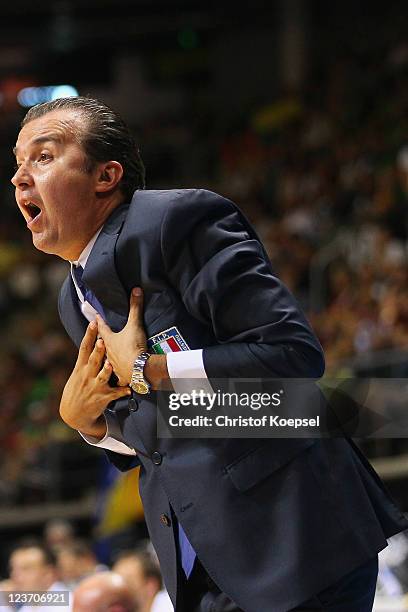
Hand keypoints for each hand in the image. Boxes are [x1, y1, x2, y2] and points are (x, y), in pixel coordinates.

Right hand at [60, 321, 131, 437]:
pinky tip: (129, 390)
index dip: (89, 335)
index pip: (84, 348)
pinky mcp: (102, 398)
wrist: (73, 414)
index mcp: (80, 368)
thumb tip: (94, 341)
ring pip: (102, 377)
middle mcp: (86, 376)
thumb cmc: (77, 390)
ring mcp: (94, 387)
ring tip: (111, 364)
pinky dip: (122, 391)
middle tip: (102, 341)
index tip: (93, 322)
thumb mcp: (77, 374)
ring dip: (106, 371)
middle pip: (93, 361)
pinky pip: (115, 393)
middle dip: (98, 351)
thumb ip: (86, 360)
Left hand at [96, 287, 147, 385]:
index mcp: (109, 340)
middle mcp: (107, 353)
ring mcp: (112, 366)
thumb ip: (135, 307)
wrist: (138, 368)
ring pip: (106, 363)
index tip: (94, 318)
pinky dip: (117, 378)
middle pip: (100, 346)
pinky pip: (117, 378)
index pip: (102, 328)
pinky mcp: (120, 377)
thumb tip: (136, 289)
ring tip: (105, 360)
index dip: (99, 322)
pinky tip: (117, 381)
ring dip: (105, 361)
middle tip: (97, 339)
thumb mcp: (134, 324)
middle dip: (99, 342)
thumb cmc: (133, 345)